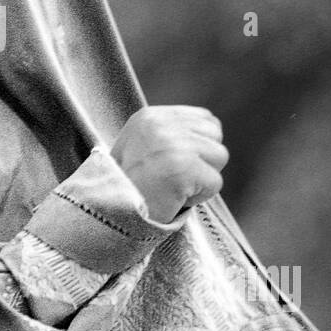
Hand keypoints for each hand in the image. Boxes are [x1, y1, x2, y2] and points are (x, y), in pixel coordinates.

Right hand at [109, 106, 227, 223]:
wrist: (111, 214)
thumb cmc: (129, 186)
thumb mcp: (141, 146)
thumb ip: (171, 133)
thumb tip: (211, 131)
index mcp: (151, 117)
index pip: (206, 119)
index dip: (200, 145)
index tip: (175, 163)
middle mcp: (161, 125)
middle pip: (215, 135)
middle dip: (203, 159)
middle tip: (174, 177)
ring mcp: (174, 144)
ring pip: (219, 156)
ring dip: (202, 179)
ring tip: (173, 187)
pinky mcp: (184, 168)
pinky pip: (214, 183)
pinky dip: (199, 197)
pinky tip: (174, 199)